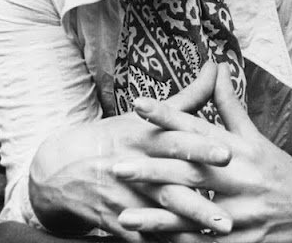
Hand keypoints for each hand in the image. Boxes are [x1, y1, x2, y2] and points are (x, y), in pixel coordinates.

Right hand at [29, 61, 232, 240]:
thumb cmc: (113, 137)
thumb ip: (187, 98)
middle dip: (199, 201)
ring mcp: (122, 197)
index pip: (173, 140)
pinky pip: (142, 237)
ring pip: (159, 216)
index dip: (199, 146)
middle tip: (231, 214)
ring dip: (187, 229)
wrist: (60, 168)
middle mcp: (132, 167)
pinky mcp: (113, 221)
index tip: (228, 153)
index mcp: (141, 137)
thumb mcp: (144, 116)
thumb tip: (216, 67)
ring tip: (217, 237)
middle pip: (169, 185)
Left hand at [116, 64, 291, 242]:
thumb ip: (229, 104)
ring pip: (194, 214)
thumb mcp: (256, 136)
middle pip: (189, 171)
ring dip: (157, 218)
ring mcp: (242, 214)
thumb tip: (215, 65)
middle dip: (151, 169)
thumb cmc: (280, 171)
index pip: (198, 126)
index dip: (167, 115)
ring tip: (123, 217)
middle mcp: (239, 177)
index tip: (138, 105)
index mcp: (239, 148)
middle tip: (116, 166)